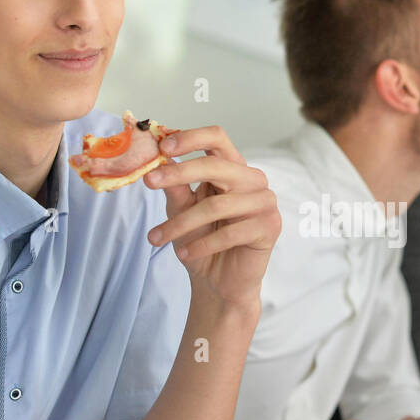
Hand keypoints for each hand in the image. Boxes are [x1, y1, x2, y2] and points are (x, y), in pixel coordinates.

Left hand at [145, 126, 281, 309]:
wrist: (219, 281)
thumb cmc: (202, 239)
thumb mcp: (181, 209)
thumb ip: (174, 185)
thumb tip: (156, 160)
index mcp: (233, 168)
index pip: (217, 138)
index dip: (190, 138)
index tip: (162, 148)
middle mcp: (253, 180)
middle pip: (216, 165)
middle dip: (179, 173)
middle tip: (149, 182)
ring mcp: (265, 202)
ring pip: (217, 205)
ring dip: (181, 223)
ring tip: (157, 238)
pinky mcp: (270, 227)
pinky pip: (231, 233)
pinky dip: (202, 245)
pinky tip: (184, 253)